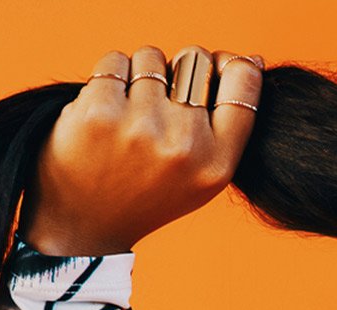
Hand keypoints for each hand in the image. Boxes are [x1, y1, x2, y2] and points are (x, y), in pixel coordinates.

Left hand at [19, 45, 263, 255]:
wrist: (83, 225)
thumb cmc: (147, 192)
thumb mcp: (203, 175)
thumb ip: (229, 125)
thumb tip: (252, 59)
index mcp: (217, 163)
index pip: (243, 81)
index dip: (232, 62)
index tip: (217, 67)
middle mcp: (185, 145)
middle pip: (196, 60)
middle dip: (180, 69)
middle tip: (162, 101)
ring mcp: (142, 126)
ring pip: (152, 57)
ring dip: (141, 74)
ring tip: (130, 114)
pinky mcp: (99, 112)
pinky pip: (115, 61)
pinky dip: (110, 76)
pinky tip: (105, 111)